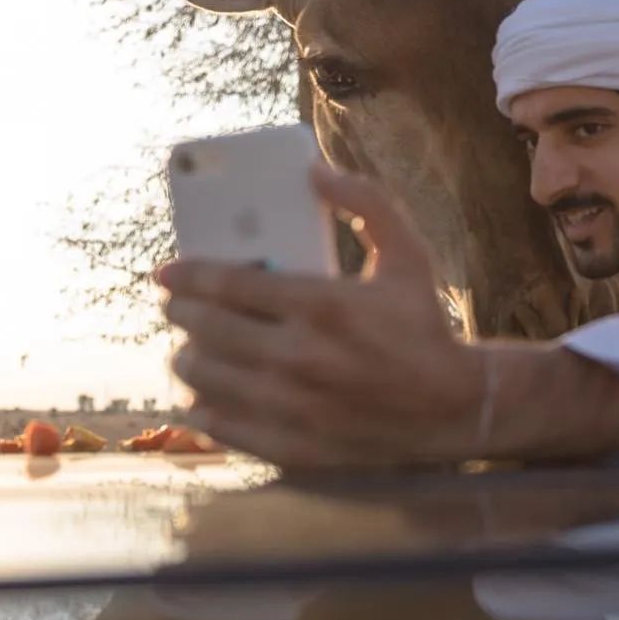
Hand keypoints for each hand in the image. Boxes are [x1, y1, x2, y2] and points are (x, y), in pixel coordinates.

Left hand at [157, 163, 483, 468]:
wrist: (451, 407)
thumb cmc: (422, 325)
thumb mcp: (408, 255)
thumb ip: (368, 203)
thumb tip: (315, 173)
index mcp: (324, 305)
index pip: (228, 284)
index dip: (187, 274)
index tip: (167, 272)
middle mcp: (301, 357)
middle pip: (206, 329)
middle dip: (181, 313)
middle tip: (179, 306)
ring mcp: (292, 407)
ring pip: (204, 378)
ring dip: (187, 357)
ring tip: (193, 346)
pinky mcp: (290, 446)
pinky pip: (220, 425)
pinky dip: (203, 406)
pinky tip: (207, 394)